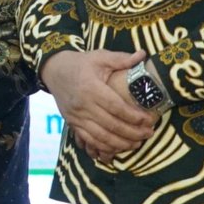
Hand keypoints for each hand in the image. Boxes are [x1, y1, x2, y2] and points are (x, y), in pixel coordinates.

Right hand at [40, 49, 154, 161]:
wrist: (54, 70)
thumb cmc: (80, 63)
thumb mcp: (99, 57)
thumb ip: (121, 59)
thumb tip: (142, 55)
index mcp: (91, 87)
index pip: (116, 107)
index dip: (134, 116)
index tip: (149, 120)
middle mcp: (83, 104)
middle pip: (111, 124)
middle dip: (132, 132)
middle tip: (149, 133)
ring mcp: (76, 116)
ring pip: (101, 136)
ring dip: (121, 143)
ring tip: (137, 143)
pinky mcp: (72, 123)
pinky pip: (89, 140)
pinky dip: (104, 147)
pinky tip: (118, 148)